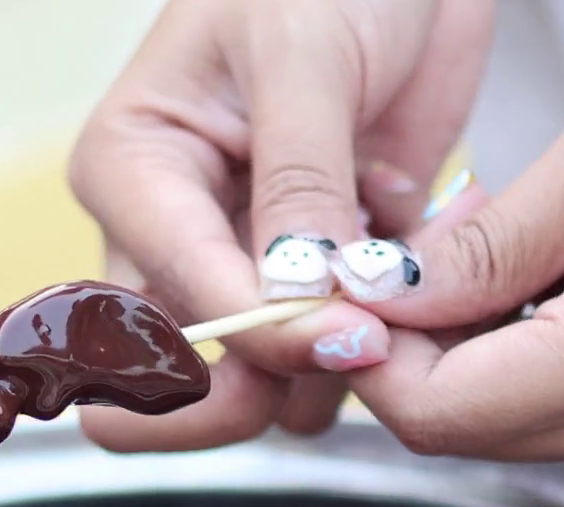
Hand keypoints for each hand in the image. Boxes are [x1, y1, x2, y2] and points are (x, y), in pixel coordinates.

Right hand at [66, 0, 494, 451]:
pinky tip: (431, 268)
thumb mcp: (306, 57)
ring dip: (339, 369)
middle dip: (261, 391)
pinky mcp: (317, 277)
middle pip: (177, 379)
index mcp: (132, 174)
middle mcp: (172, 234)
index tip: (355, 333)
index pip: (168, 303)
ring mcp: (244, 263)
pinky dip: (388, 338)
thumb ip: (299, 186)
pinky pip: (334, 356)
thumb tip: (297, 304)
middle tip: (355, 354)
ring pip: (261, 387)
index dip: (257, 338)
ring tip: (416, 288)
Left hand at [348, 0, 563, 462]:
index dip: (369, 359)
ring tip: (468, 243)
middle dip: (407, 354)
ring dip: (460, 349)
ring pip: (511, 424)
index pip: (442, 415)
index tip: (337, 289)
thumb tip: (377, 303)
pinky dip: (516, 348)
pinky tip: (524, 268)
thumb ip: (482, 249)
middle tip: (389, 256)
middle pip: (469, 432)